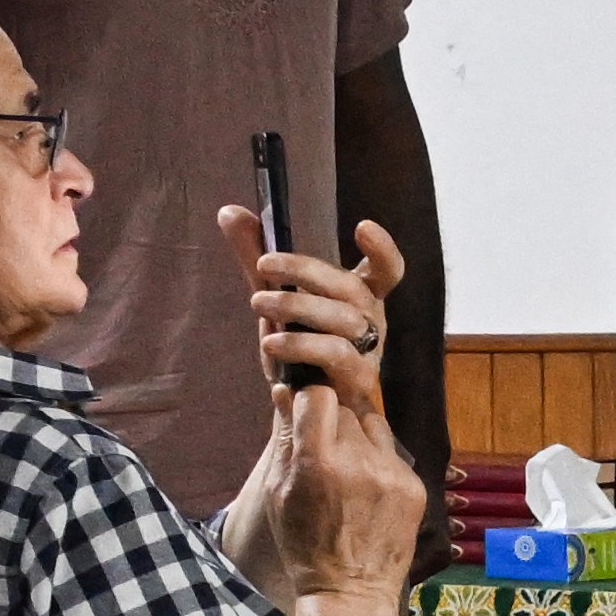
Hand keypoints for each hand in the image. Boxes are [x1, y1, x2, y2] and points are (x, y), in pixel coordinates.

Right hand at [217, 349, 431, 611]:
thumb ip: (285, 440)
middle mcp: (358, 461)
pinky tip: (366, 489)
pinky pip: (392, 452)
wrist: (350, 591)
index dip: (309, 400)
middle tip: (324, 447)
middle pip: (346, 408)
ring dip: (357, 435)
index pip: (318, 395)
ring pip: (372, 423)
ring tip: (346, 469)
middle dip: (331, 420)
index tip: (304, 413)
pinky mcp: (414, 485)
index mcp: (317, 463)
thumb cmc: (304, 545)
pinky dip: (378, 460)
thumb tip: (284, 391)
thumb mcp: (279, 494)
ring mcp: (391, 473)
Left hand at [219, 203, 398, 397]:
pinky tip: (271, 342)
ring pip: (344, 320)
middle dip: (306, 271)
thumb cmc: (299, 344)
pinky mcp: (356, 381)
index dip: (382, 249)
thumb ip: (256, 257)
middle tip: (263, 264)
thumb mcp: (276, 295)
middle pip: (351, 287)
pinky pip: (336, 354)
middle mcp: (371, 321)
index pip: (386, 270)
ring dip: (298, 306)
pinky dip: (302, 344)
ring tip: (258, 303)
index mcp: (361, 297)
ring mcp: (368, 352)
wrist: (303, 404)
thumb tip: (229, 211)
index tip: (362, 226)